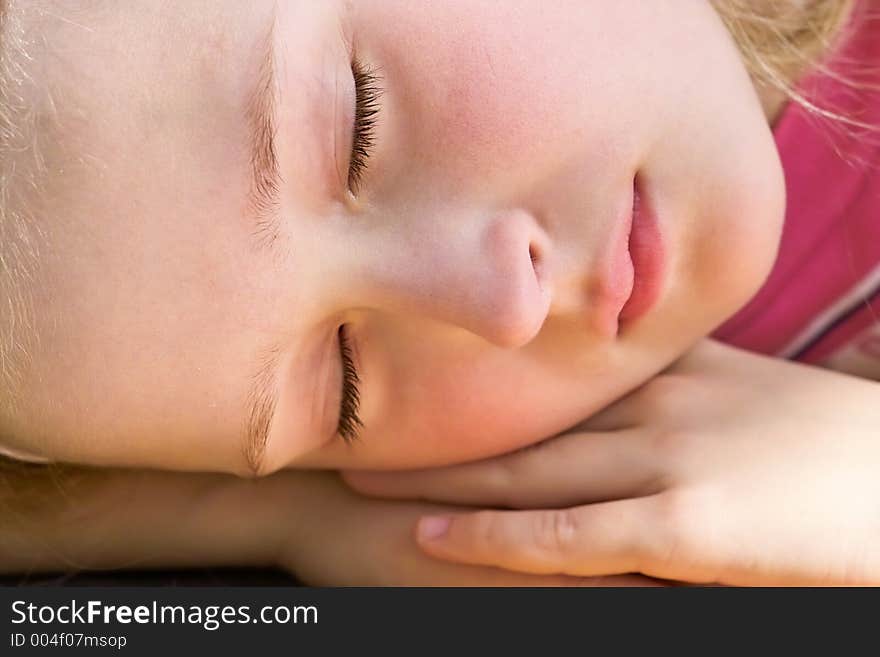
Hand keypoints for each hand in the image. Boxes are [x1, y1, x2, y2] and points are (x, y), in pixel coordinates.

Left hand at [345, 340, 879, 584]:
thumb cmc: (834, 444)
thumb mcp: (749, 387)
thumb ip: (679, 377)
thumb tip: (614, 371)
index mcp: (671, 371)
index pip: (550, 371)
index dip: (474, 376)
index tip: (411, 370)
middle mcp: (655, 405)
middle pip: (521, 416)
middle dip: (435, 423)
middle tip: (356, 416)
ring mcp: (667, 462)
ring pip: (527, 470)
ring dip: (440, 475)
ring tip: (362, 473)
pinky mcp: (686, 527)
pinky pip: (570, 536)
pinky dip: (498, 537)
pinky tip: (436, 538)